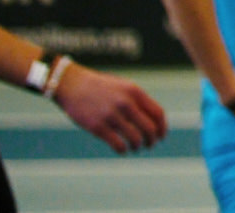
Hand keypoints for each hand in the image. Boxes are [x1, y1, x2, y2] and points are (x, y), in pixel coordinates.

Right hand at [54, 64, 168, 152]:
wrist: (72, 85)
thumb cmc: (100, 87)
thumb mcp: (123, 87)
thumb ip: (138, 101)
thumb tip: (152, 121)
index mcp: (135, 92)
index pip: (158, 113)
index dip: (162, 128)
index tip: (161, 136)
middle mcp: (126, 103)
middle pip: (150, 128)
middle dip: (152, 140)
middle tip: (149, 145)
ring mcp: (112, 115)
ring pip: (135, 138)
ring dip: (138, 146)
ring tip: (135, 147)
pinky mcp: (97, 127)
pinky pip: (117, 144)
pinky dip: (123, 150)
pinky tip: (122, 150)